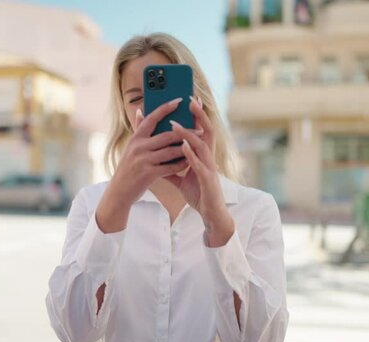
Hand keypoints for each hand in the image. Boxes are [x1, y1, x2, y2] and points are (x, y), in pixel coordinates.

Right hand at [96, 98, 204, 232]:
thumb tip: (140, 110)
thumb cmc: (128, 168)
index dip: (165, 108)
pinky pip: (170, 167)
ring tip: (198, 144)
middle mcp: (138, 147)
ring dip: (187, 147)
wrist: (119, 191)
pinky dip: (181, 163)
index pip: (151, 118)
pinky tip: (190, 161)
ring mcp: (143, 161)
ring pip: (171, 151)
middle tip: (200, 129)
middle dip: (185, 131)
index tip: (179, 100)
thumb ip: (137, 129)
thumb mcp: (130, 147)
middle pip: (166, 135)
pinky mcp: (149, 174)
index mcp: (135, 138)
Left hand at [163, 96, 234, 246]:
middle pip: (207, 131)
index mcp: (203, 156)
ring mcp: (209, 168)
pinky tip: (182, 146)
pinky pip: (199, 164)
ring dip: (188, 134)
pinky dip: (190, 154)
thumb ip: (172, 169)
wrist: (209, 214)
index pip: (201, 131)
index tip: (190, 100)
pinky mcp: (207, 180)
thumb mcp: (182, 180)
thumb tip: (158, 162)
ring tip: (175, 124)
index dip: (197, 116)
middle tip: (190, 99)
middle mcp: (209, 158)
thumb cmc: (199, 194)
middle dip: (199, 115)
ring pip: (202, 145)